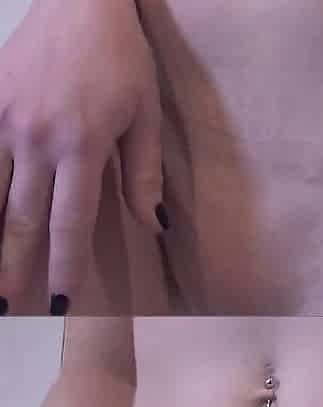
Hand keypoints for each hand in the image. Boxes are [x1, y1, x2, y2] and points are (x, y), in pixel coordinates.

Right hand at [0, 0, 165, 314]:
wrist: (79, 3)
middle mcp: (35, 139)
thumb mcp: (145, 114)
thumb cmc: (121, 59)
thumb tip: (151, 224)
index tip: (61, 298)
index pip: (71, 222)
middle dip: (17, 265)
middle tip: (9, 305)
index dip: (66, 264)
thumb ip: (143, 173)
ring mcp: (2, 121)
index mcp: (82, 145)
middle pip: (23, 218)